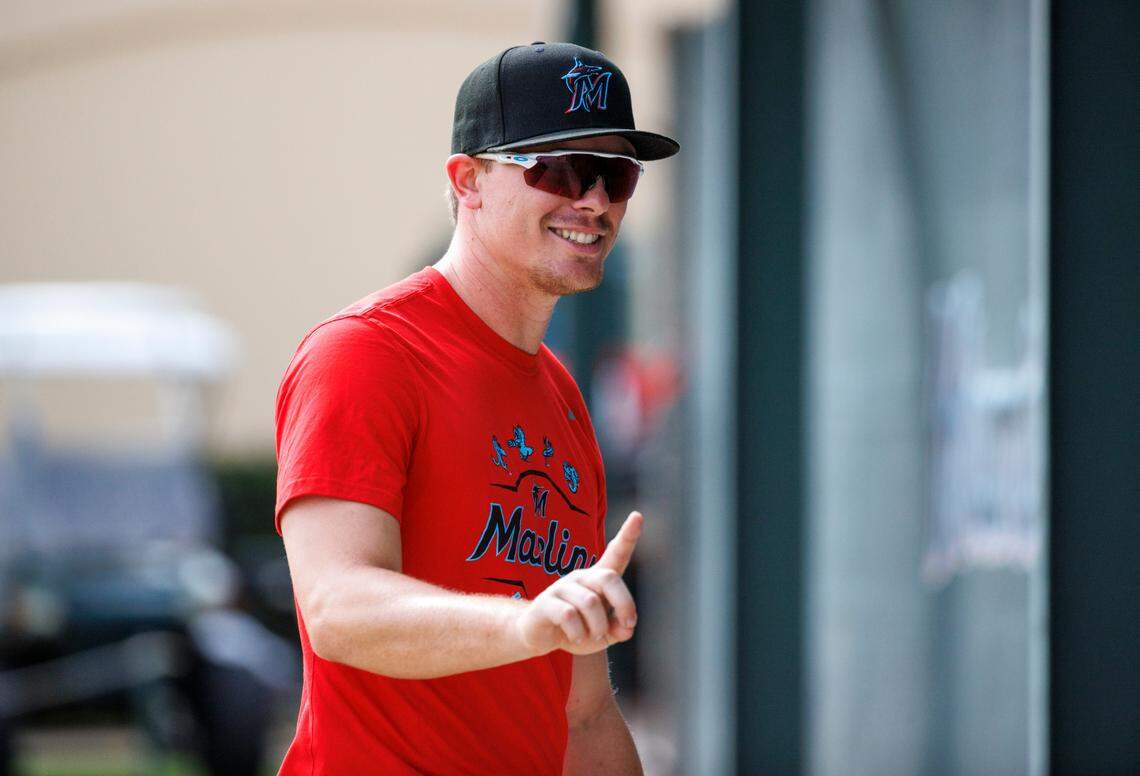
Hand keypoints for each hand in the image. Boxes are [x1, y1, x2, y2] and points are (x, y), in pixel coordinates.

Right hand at [516, 511, 642, 656]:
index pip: (616, 554)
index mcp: (598, 580)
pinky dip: (579, 633)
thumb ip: (620, 629)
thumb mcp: (604, 634)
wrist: (539, 637)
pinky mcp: (546, 602)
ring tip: (592, 638)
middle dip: (624, 604)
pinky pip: (569, 615)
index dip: (628, 535)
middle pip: (608, 578)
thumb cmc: (577, 630)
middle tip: (627, 626)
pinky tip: (575, 638)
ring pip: (591, 603)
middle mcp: (581, 578)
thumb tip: (626, 626)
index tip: (638, 515)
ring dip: (597, 628)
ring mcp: (562, 588)